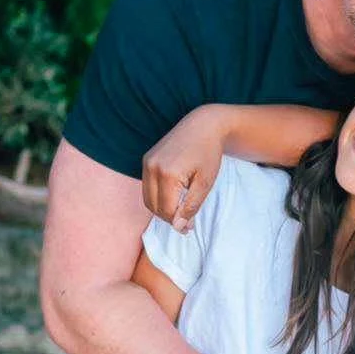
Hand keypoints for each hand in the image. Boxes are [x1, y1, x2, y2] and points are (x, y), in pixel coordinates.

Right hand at [142, 106, 229, 231]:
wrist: (203, 125)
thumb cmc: (208, 153)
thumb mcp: (205, 182)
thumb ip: (191, 206)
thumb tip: (179, 226)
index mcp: (168, 174)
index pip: (167, 210)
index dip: (178, 223)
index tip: (189, 228)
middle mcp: (152, 167)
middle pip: (154, 207)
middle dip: (169, 218)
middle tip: (186, 221)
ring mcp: (147, 162)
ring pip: (148, 199)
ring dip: (162, 209)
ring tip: (180, 210)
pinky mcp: (146, 160)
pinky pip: (147, 187)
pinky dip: (157, 197)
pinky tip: (173, 197)